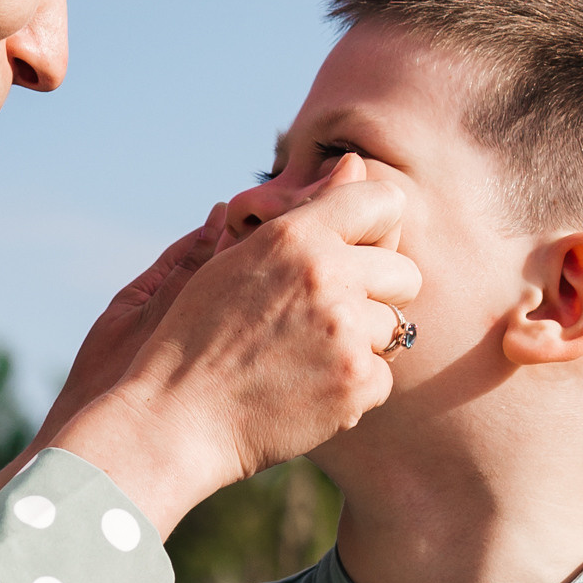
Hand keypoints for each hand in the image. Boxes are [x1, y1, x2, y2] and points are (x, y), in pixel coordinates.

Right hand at [58, 157, 421, 536]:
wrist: (178, 419)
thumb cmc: (199, 339)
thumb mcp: (239, 260)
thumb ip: (306, 213)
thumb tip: (355, 162)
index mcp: (296, 236)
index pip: (385, 202)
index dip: (378, 229)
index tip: (358, 254)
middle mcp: (327, 276)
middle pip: (405, 273)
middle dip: (378, 296)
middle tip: (331, 322)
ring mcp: (345, 332)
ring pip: (395, 329)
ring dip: (362, 346)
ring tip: (308, 360)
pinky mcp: (355, 383)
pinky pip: (384, 377)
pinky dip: (354, 389)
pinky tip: (308, 392)